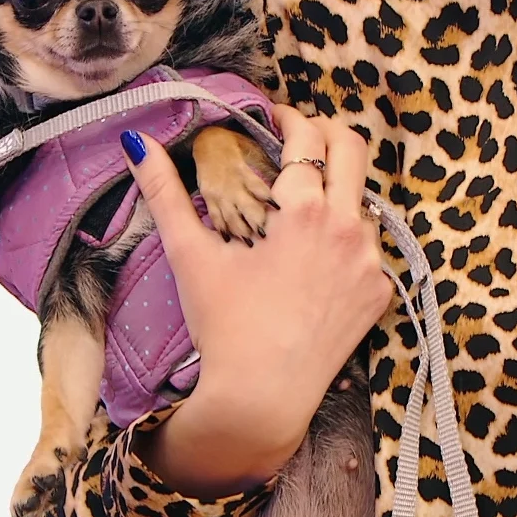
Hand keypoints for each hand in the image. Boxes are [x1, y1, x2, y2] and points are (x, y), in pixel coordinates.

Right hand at [119, 105, 393, 494]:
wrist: (261, 399)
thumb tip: (139, 144)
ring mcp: (370, 262)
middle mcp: (349, 229)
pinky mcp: (378, 292)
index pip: (307, 136)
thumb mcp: (191, 256)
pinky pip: (368, 246)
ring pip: (362, 198)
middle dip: (323, 134)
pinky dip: (342, 238)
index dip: (287, 116)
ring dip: (334, 188)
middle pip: (352, 147)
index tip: (271, 117)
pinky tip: (311, 257)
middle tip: (294, 140)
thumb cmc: (224, 327)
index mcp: (305, 211)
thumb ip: (165, 192)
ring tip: (297, 203)